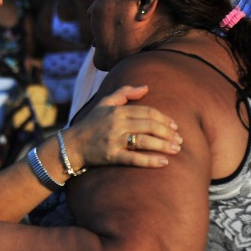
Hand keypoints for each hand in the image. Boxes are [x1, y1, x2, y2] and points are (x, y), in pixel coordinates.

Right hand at [64, 85, 181, 168]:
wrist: (71, 145)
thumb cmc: (91, 124)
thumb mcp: (104, 103)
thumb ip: (124, 93)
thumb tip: (146, 87)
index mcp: (118, 110)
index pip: (148, 112)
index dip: (164, 119)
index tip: (175, 126)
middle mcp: (117, 123)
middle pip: (149, 125)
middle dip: (168, 132)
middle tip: (180, 140)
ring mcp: (114, 140)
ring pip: (144, 141)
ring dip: (164, 145)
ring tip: (177, 149)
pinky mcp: (111, 156)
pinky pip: (134, 159)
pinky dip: (150, 160)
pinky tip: (164, 162)